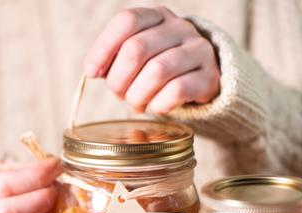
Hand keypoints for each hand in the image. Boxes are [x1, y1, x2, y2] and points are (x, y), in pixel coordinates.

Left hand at [84, 6, 219, 113]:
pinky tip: (156, 106)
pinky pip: (177, 91)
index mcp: (156, 16)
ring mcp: (198, 50)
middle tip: (118, 93)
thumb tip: (92, 69)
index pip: (126, 21)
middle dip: (118, 79)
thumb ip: (112, 57)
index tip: (92, 72)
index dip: (103, 48)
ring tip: (136, 103)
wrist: (200, 78)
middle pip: (136, 49)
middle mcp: (179, 27)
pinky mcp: (209, 76)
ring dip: (137, 95)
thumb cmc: (157, 65)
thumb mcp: (135, 55)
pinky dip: (158, 104)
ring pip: (157, 71)